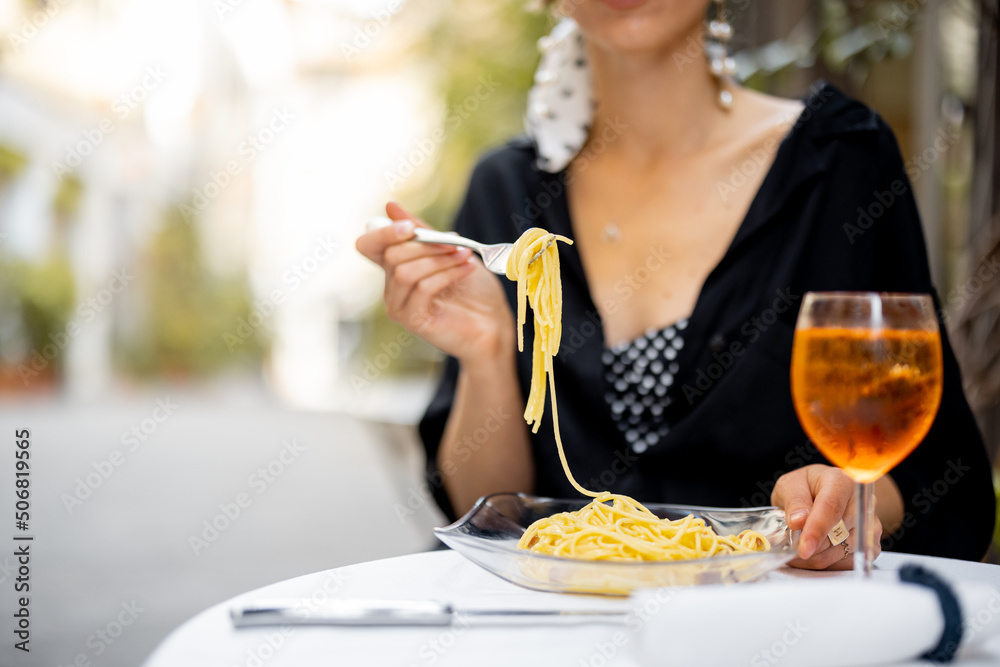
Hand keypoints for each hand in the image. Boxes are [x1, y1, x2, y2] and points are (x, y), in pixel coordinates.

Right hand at [355, 202, 514, 362]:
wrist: (494, 323)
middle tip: (456, 242)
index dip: (383, 233)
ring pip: (405, 272)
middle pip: (391, 255)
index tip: (411, 226)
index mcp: (395, 267)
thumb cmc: (473, 289)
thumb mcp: (449, 251)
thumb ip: (422, 232)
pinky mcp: (413, 320)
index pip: (368, 245)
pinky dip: (447, 274)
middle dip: (426, 244)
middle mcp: (391, 287)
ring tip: (465, 256)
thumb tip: (390, 206)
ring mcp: (400, 306)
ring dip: (439, 259)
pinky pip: (422, 288)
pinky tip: (467, 269)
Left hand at [771, 464, 881, 569]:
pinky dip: (827, 563)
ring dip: (816, 557)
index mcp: (841, 481)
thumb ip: (794, 501)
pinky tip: (815, 553)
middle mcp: (862, 502)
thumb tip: (798, 522)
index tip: (804, 549)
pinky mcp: (871, 544)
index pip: (831, 508)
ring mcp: (870, 525)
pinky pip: (847, 563)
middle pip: (837, 534)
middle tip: (792, 546)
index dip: (816, 530)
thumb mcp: (791, 485)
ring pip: (841, 553)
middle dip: (811, 545)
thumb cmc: (807, 487)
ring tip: (800, 548)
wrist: (826, 492)